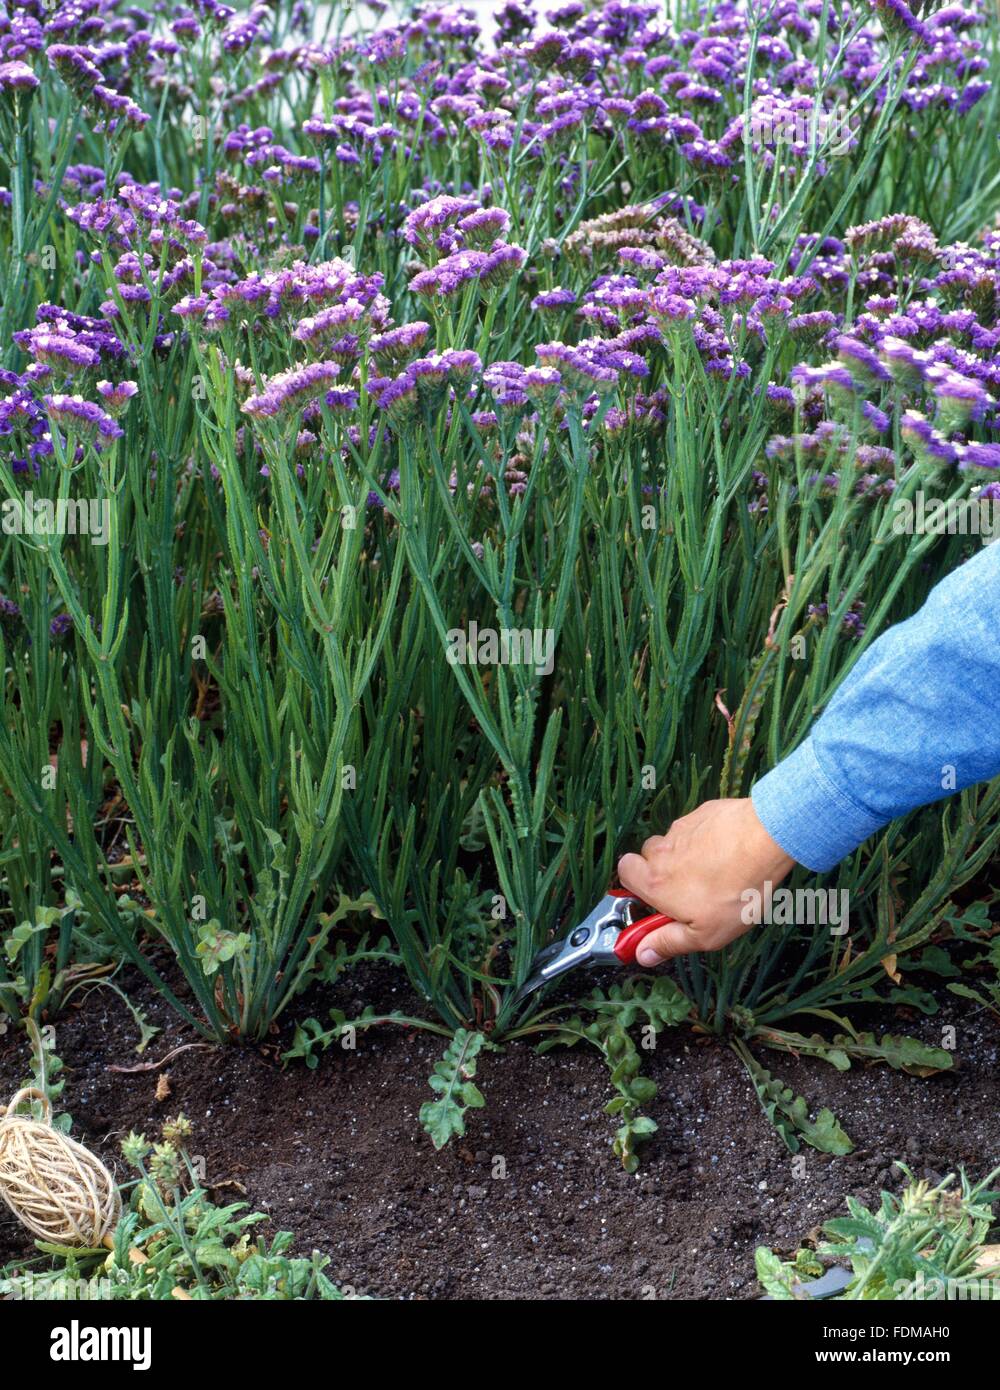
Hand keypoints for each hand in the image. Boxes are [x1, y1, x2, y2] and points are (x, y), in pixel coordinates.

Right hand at [617, 797, 795, 964]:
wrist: (765, 840)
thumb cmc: (736, 889)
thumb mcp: (706, 934)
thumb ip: (669, 943)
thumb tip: (643, 954)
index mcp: (655, 882)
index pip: (623, 874)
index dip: (635, 887)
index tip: (656, 902)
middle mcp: (661, 851)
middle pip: (648, 857)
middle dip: (662, 872)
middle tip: (689, 891)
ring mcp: (681, 829)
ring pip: (673, 843)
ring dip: (685, 856)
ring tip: (716, 873)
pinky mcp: (702, 813)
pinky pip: (696, 829)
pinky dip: (706, 840)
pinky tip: (729, 854)